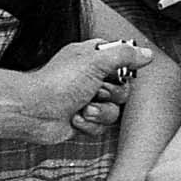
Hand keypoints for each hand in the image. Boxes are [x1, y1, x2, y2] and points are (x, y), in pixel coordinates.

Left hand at [25, 39, 152, 141]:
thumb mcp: (95, 61)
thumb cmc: (56, 83)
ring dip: (99, 112)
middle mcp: (89, 78)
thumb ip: (124, 55)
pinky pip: (101, 126)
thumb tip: (145, 53)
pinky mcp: (81, 119)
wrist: (34, 111)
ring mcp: (85, 100)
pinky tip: (75, 118)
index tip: (118, 72)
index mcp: (90, 58)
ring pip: (113, 110)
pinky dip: (89, 124)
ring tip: (83, 107)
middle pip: (122, 89)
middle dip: (112, 94)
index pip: (120, 60)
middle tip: (96, 91)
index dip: (123, 69)